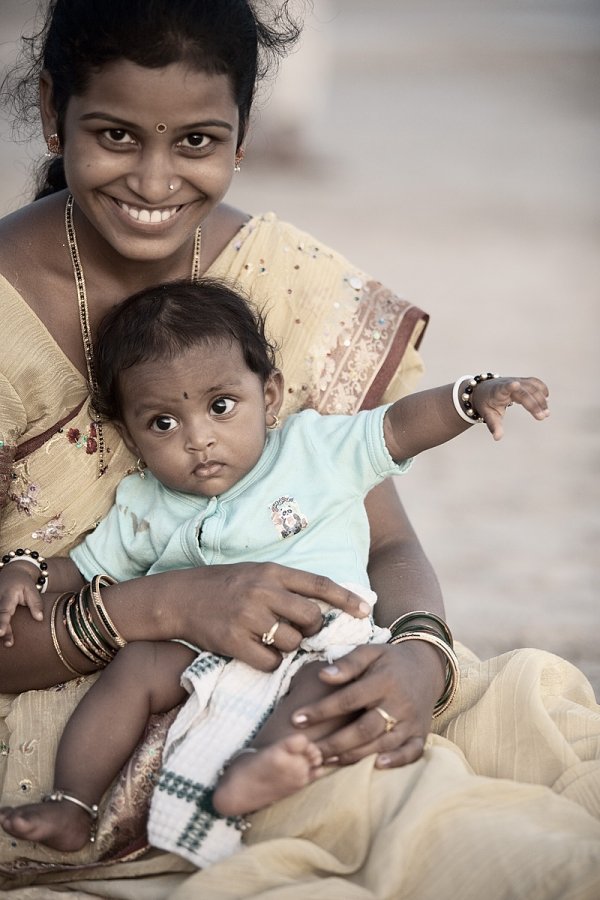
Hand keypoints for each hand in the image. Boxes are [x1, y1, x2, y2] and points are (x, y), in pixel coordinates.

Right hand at [0, 564, 44, 647]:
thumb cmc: (23, 583)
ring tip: (8, 642)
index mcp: (7, 595)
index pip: (4, 611)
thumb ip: (36, 603)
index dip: (2, 623)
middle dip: (0, 629)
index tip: (0, 632)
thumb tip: (39, 618)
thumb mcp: (32, 589)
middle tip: (9, 643)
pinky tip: (2, 636)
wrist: (12, 572)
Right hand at [172, 562, 371, 672]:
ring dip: (288, 647)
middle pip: (310, 618)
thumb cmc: (223, 585)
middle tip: (299, 629)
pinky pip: (270, 662)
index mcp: (272, 571)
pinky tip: (257, 653)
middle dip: (311, 629)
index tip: (366, 610)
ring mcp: (248, 617)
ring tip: (270, 638)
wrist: (179, 597)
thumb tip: (323, 606)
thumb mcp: (256, 573)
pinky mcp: (234, 641)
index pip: (319, 584)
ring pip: (292, 642)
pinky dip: (269, 663)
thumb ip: (286, 585)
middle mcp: (262, 592)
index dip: (346, 598)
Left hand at [289, 640, 444, 767]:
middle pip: (365, 728)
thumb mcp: (370, 652)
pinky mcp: (421, 733)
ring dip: (355, 756)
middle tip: (308, 751)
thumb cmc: (389, 660)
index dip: (322, 710)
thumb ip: (347, 663)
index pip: (348, 699)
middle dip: (334, 742)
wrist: (427, 667)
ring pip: (383, 743)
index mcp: (384, 680)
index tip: (296, 719)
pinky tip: (375, 766)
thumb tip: (322, 676)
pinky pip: (411, 752)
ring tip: (327, 761)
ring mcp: (411, 721)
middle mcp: (399, 703)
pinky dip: (396, 761)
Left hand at [472, 376, 548, 439]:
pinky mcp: (522, 381)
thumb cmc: (487, 403)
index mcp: (497, 392)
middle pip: (523, 392)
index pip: (504, 388)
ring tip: (546, 413)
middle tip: (542, 417)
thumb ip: (494, 426)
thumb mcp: (488, 415)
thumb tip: (497, 438)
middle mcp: (508, 383)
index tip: (515, 384)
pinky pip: (534, 382)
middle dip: (533, 404)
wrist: (485, 390)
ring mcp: (517, 381)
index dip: (510, 386)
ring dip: (541, 399)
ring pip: (532, 387)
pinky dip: (542, 389)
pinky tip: (546, 399)